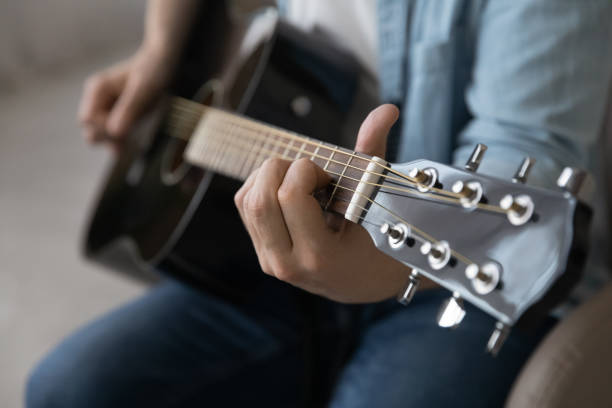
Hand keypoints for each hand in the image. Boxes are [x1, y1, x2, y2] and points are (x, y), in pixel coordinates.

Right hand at [77, 47, 174, 152]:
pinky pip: (114, 137)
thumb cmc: (154, 72)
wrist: (163, 62)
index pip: (87, 120)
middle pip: (91, 131)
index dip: (104, 129)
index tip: (127, 128)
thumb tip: (114, 132)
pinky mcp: (116, 117)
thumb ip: (129, 109)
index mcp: (97, 90)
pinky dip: (125, 141)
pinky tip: (139, 139)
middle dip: (110, 138)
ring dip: (119, 141)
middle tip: (135, 132)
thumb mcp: (145, 90)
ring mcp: (105, 109)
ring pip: (102, 136)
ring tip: (140, 133)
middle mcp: (97, 100)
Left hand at [235, 105, 431, 302]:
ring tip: (300, 181)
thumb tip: (387, 109)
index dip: (307, 170)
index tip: (328, 176)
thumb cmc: (379, 243)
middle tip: (310, 173)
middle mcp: (287, 263)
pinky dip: (261, 186)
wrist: (368, 283)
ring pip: (247, 201)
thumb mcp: (375, 202)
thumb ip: (373, 153)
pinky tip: (288, 190)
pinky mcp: (262, 253)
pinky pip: (246, 208)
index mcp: (317, 256)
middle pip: (260, 198)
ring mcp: (271, 261)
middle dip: (281, 168)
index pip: (290, 195)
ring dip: (269, 176)